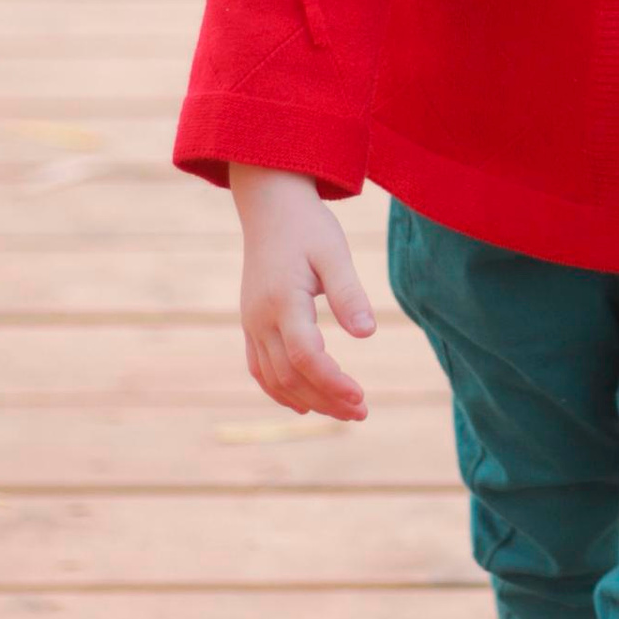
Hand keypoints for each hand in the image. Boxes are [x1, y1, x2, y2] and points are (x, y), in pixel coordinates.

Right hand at [230, 162, 375, 420]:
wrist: (270, 206)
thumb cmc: (308, 227)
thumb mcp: (335, 252)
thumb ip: (349, 294)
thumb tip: (367, 334)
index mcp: (283, 301)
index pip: (306, 356)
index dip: (333, 382)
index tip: (362, 397)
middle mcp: (260, 319)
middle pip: (290, 376)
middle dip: (326, 400)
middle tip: (362, 412)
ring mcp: (251, 323)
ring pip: (274, 378)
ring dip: (308, 400)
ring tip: (344, 411)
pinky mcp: (250, 323)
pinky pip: (259, 368)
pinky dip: (279, 391)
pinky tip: (302, 405)